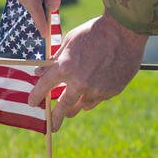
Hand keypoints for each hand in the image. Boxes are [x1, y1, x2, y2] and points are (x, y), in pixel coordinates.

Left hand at [29, 13, 148, 131]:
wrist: (125, 30)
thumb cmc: (94, 31)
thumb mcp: (70, 40)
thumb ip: (55, 59)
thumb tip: (40, 71)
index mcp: (65, 67)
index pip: (44, 87)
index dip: (35, 96)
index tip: (32, 102)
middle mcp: (80, 82)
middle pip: (63, 108)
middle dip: (55, 119)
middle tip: (52, 126)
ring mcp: (97, 89)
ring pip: (81, 106)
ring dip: (75, 107)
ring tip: (71, 109)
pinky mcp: (111, 91)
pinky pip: (97, 100)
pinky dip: (92, 97)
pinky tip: (92, 91)